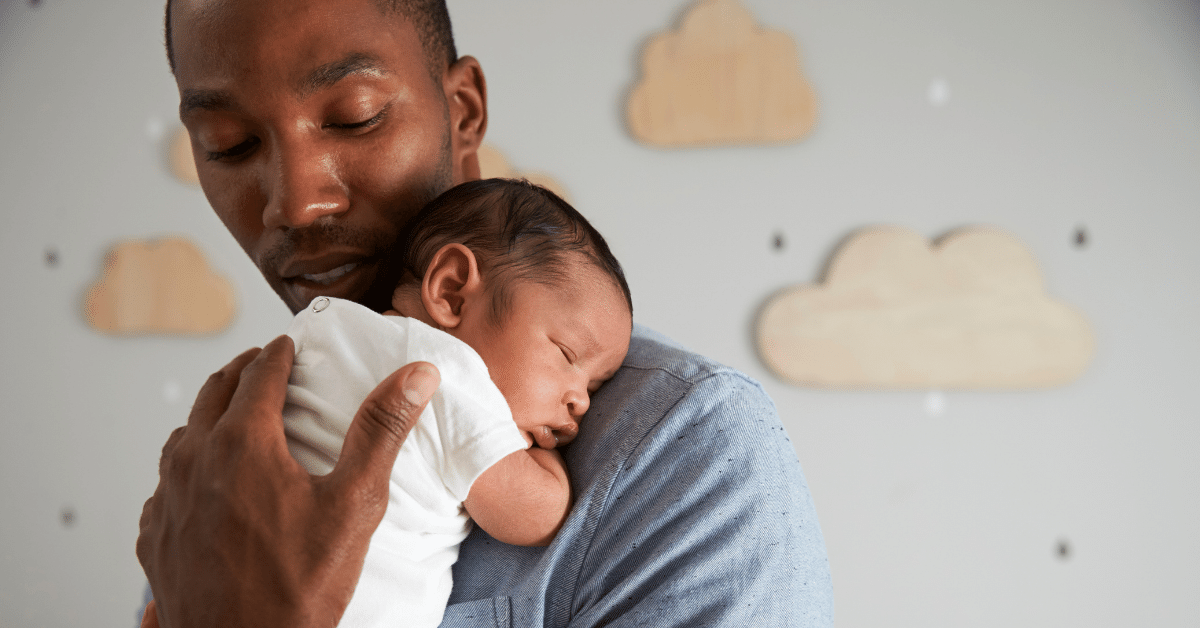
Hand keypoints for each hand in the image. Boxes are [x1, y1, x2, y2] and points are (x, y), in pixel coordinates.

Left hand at [136, 335, 439, 627]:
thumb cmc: (300, 585)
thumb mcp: (354, 503)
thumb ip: (380, 431)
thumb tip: (415, 375)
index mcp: (243, 444)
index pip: (258, 375)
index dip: (278, 354)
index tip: (288, 344)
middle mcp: (195, 462)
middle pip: (212, 394)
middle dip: (240, 372)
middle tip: (261, 364)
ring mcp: (169, 500)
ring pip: (183, 436)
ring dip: (209, 416)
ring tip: (233, 417)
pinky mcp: (157, 535)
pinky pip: (167, 484)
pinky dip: (188, 466)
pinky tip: (206, 483)